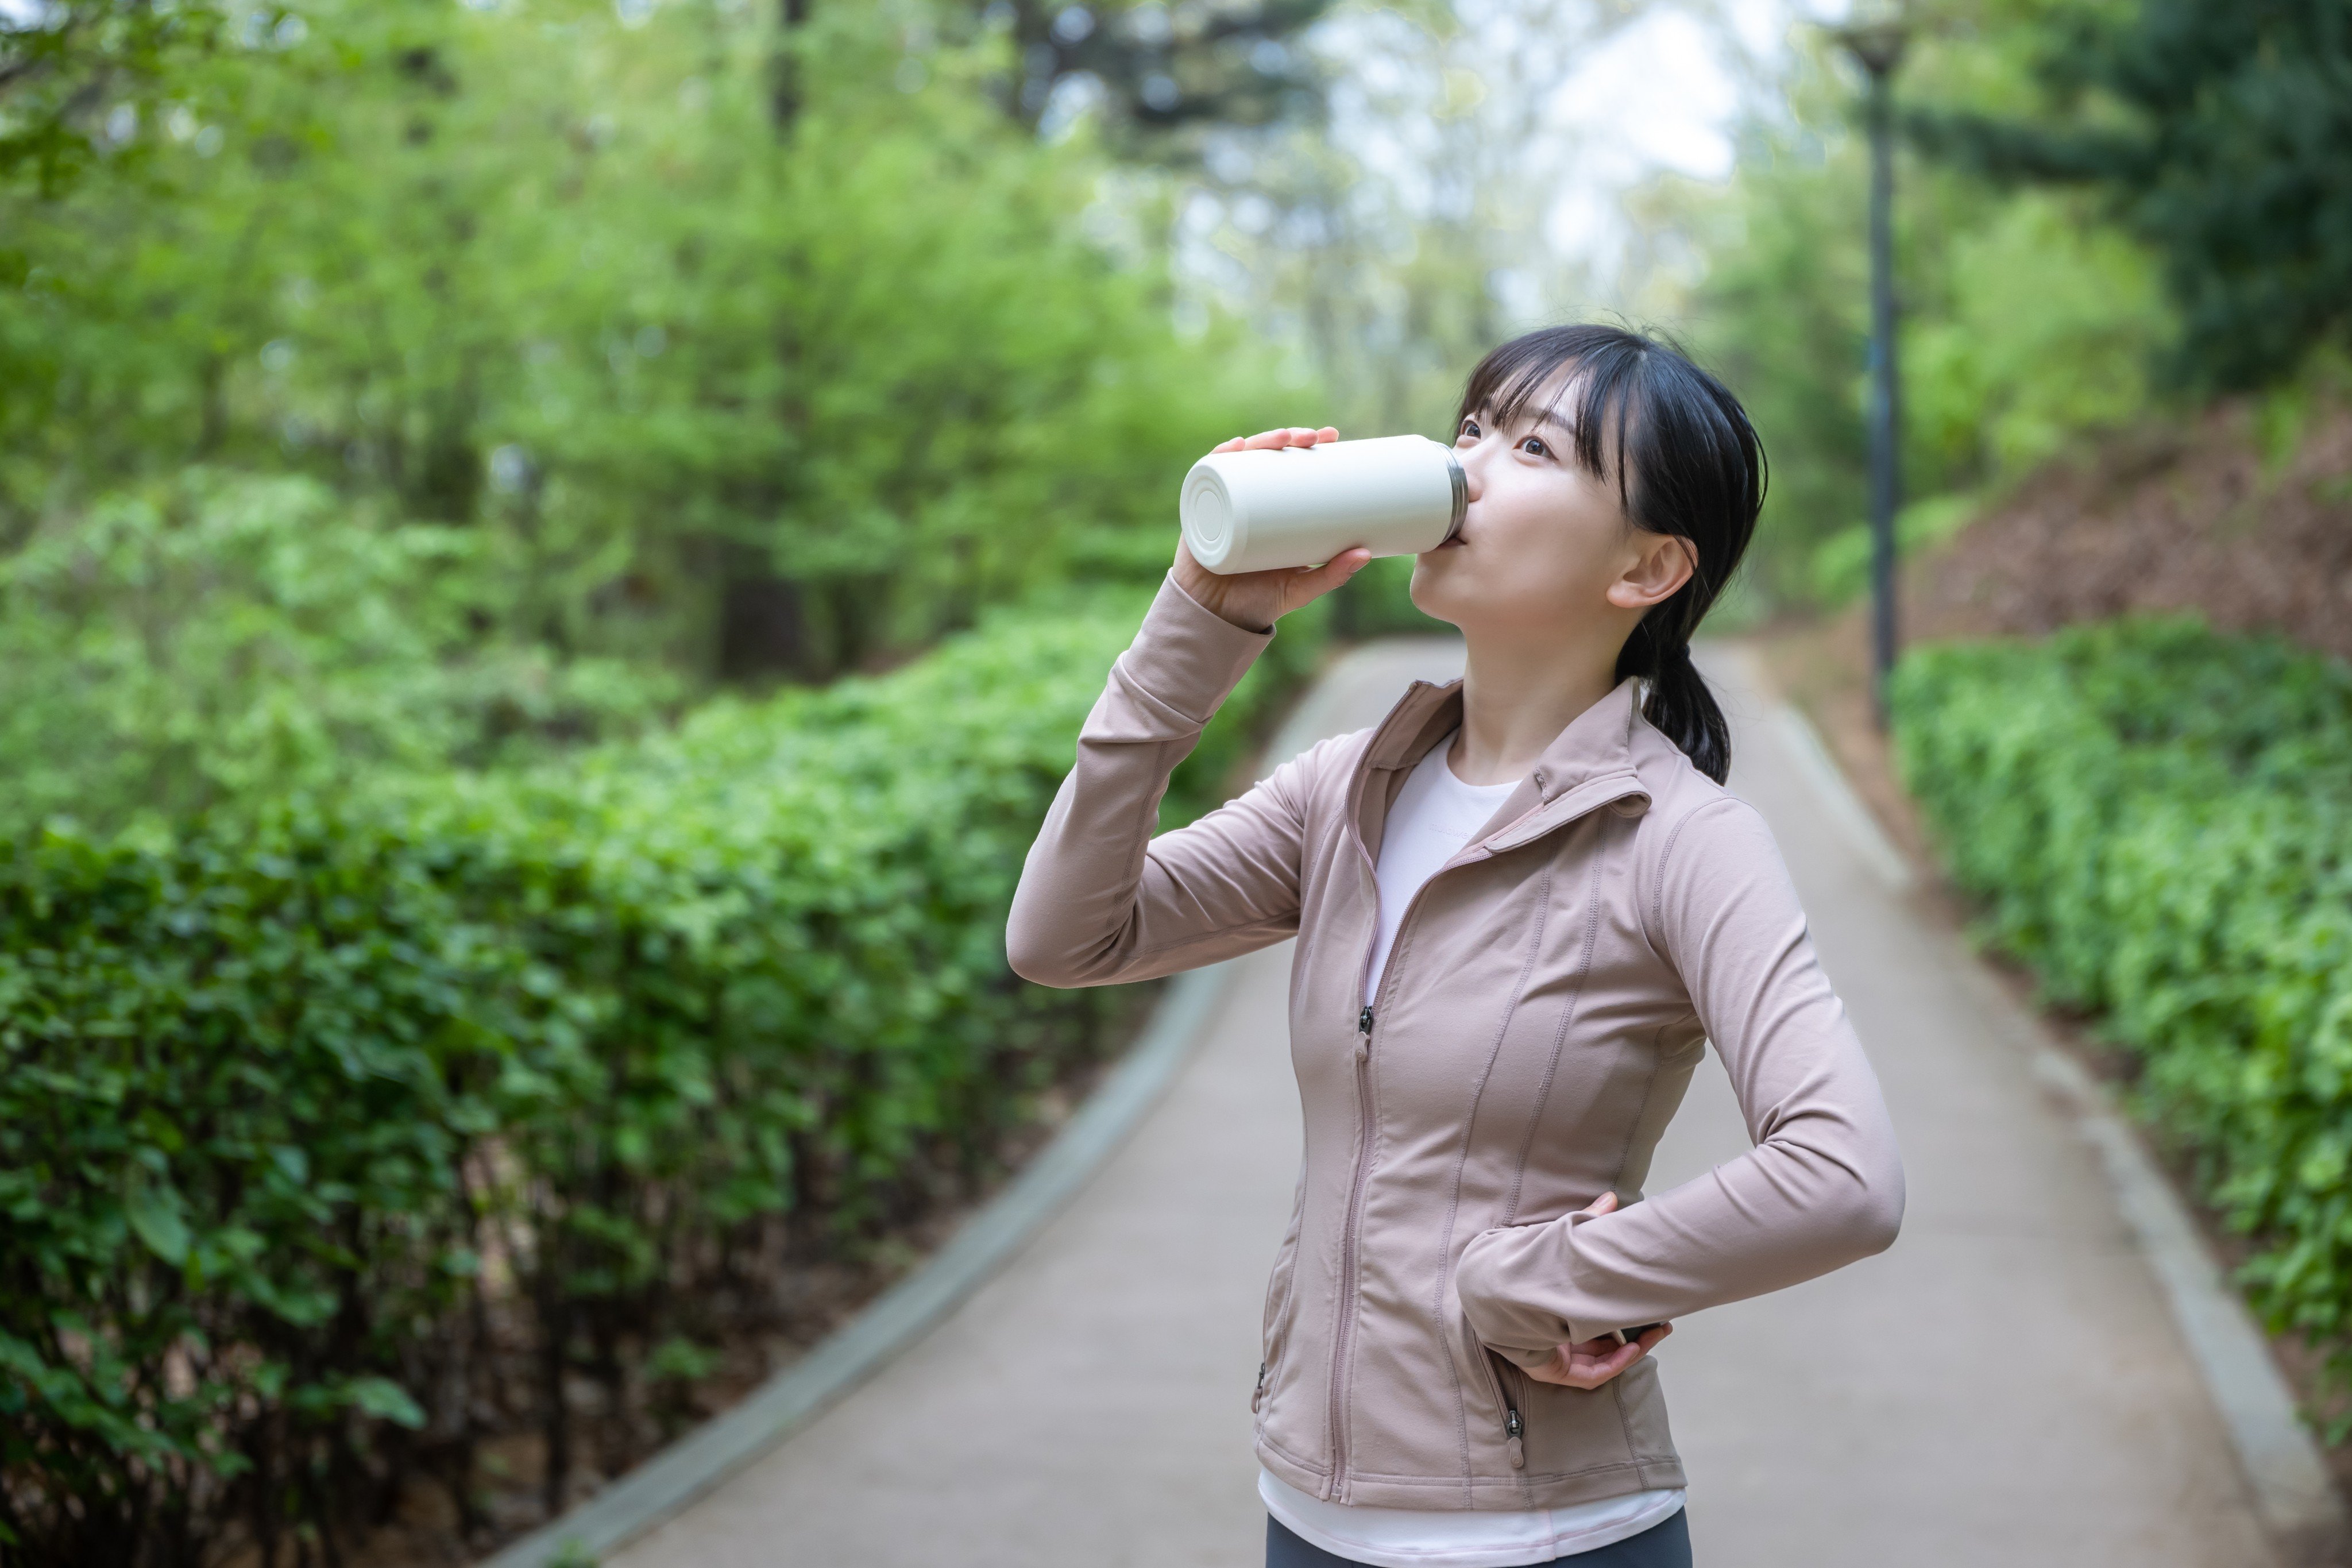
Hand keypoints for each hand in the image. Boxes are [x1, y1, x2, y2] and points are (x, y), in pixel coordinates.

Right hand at [1171, 425, 1367, 632]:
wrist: (1217, 621)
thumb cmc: (1259, 601)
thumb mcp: (1300, 587)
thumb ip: (1331, 575)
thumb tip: (1366, 554)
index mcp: (1273, 510)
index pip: (1289, 467)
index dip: (1308, 446)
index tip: (1331, 436)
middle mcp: (1247, 500)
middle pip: (1266, 457)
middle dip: (1288, 437)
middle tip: (1312, 436)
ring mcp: (1224, 503)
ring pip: (1240, 462)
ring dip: (1260, 442)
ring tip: (1282, 438)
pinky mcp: (1202, 514)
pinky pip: (1208, 480)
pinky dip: (1218, 459)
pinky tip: (1236, 447)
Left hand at [1519, 1193, 1674, 1390]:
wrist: (1491, 1287)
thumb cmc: (1526, 1267)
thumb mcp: (1564, 1248)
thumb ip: (1587, 1223)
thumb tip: (1612, 1197)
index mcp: (1559, 1309)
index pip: (1598, 1319)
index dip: (1625, 1317)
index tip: (1650, 1310)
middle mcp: (1558, 1333)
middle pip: (1604, 1342)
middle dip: (1637, 1336)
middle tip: (1661, 1326)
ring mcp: (1556, 1354)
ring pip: (1602, 1359)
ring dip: (1632, 1350)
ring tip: (1653, 1335)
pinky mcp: (1553, 1370)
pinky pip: (1591, 1374)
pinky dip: (1614, 1363)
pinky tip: (1631, 1349)